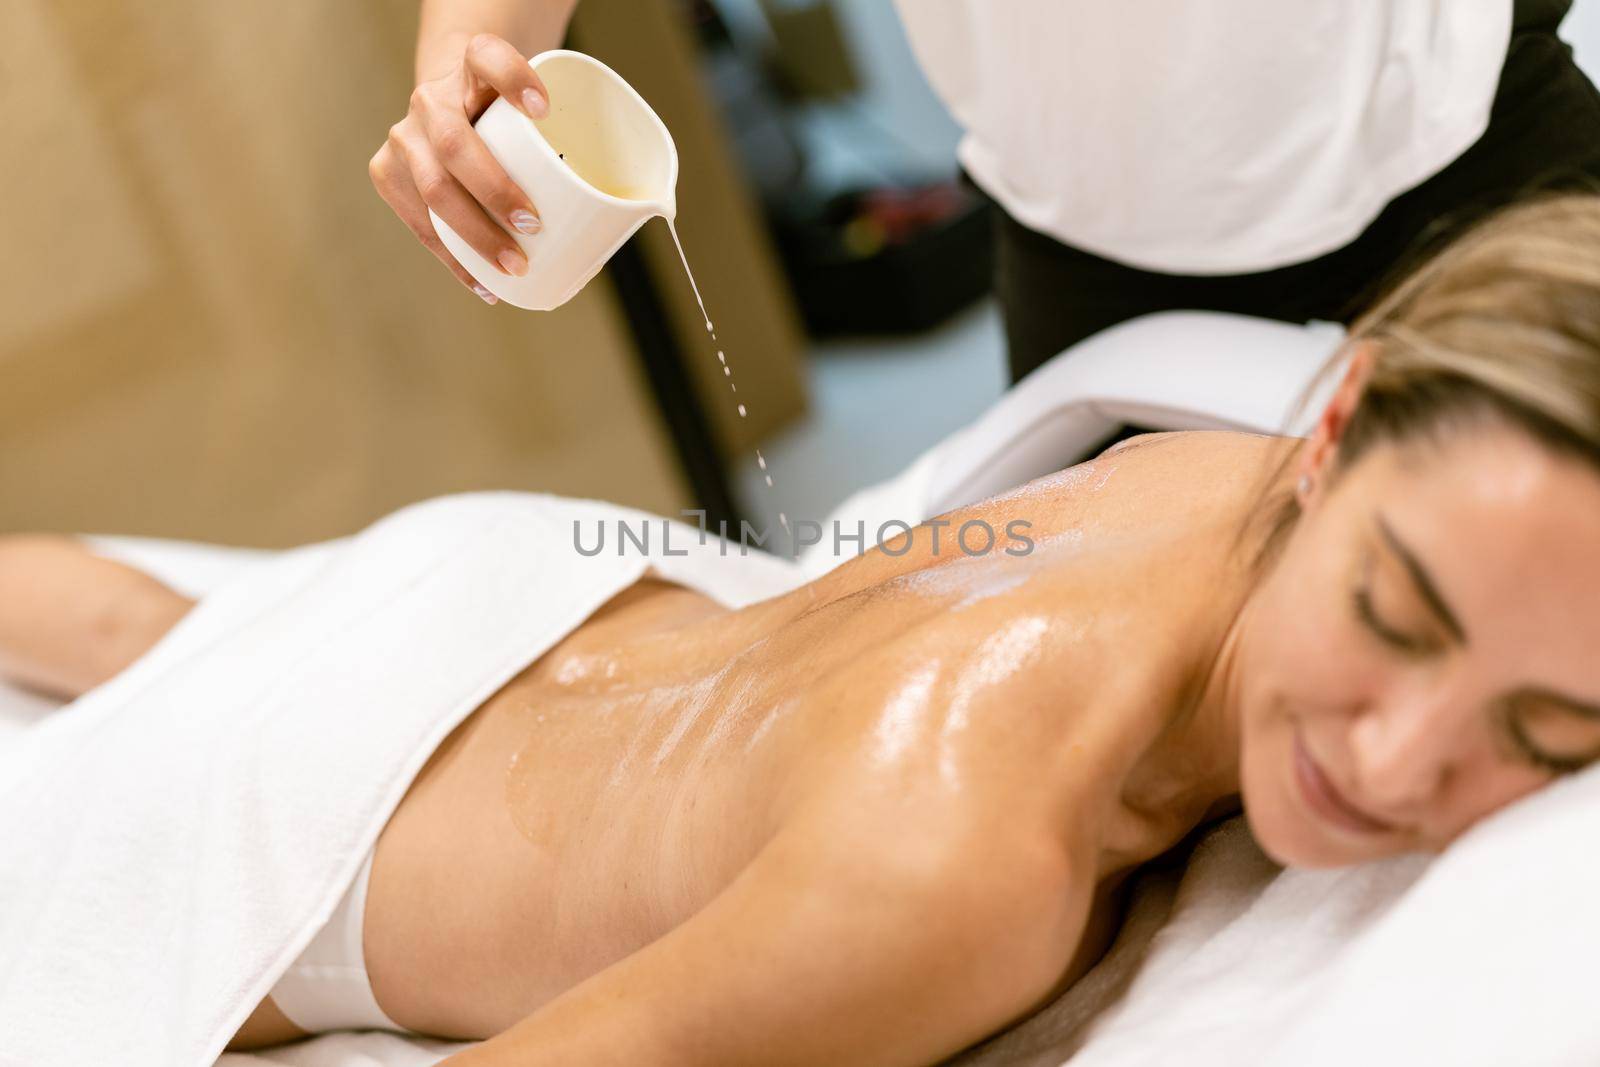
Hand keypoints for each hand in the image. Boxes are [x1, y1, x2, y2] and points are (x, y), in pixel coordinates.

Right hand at [369, 33, 550, 302]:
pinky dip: (455, 259)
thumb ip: (570, 131)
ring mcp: (405, 137)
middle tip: (533, 225)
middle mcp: (430, 98)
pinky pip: (419, 223)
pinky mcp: (388, 173)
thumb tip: (643, 207)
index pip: (487, 58)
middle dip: (495, 190)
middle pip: (454, 143)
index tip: (544, 109)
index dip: (513, 80)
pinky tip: (484, 284)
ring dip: (475, 234)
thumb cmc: (505, 114)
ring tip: (513, 266)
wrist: (449, 103)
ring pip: (432, 188)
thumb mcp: (530, 105)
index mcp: (469, 66)